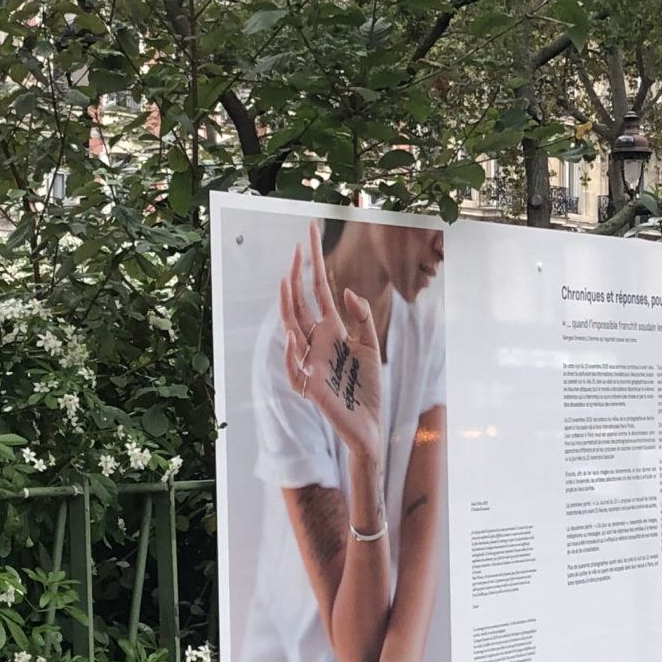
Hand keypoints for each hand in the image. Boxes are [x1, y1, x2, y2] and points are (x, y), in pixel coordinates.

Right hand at [281, 222, 385, 476]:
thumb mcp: (372, 348)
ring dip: (289, 305)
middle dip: (299, 276)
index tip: (310, 234)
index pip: (319, 290)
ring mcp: (311, 363)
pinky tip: (294, 339)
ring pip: (292, 329)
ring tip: (288, 278)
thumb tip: (346, 291)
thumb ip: (362, 319)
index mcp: (333, 330)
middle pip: (302, 303)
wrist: (371, 426)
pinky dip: (292, 355)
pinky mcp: (310, 388)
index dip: (315, 263)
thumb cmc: (370, 389)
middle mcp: (318, 342)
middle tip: (298, 247)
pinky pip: (294, 370)